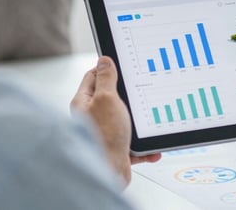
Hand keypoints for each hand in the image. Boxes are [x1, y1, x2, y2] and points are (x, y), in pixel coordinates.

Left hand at [70, 57, 159, 183]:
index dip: (107, 69)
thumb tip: (104, 60)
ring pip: (125, 121)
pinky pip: (133, 145)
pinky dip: (144, 148)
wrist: (107, 174)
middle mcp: (92, 118)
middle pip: (111, 98)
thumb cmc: (103, 137)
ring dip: (138, 123)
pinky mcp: (116, 150)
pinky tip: (150, 149)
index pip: (93, 77)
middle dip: (127, 96)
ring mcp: (104, 134)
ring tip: (147, 122)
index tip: (120, 65)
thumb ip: (106, 78)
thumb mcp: (106, 98)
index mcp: (84, 102)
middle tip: (139, 90)